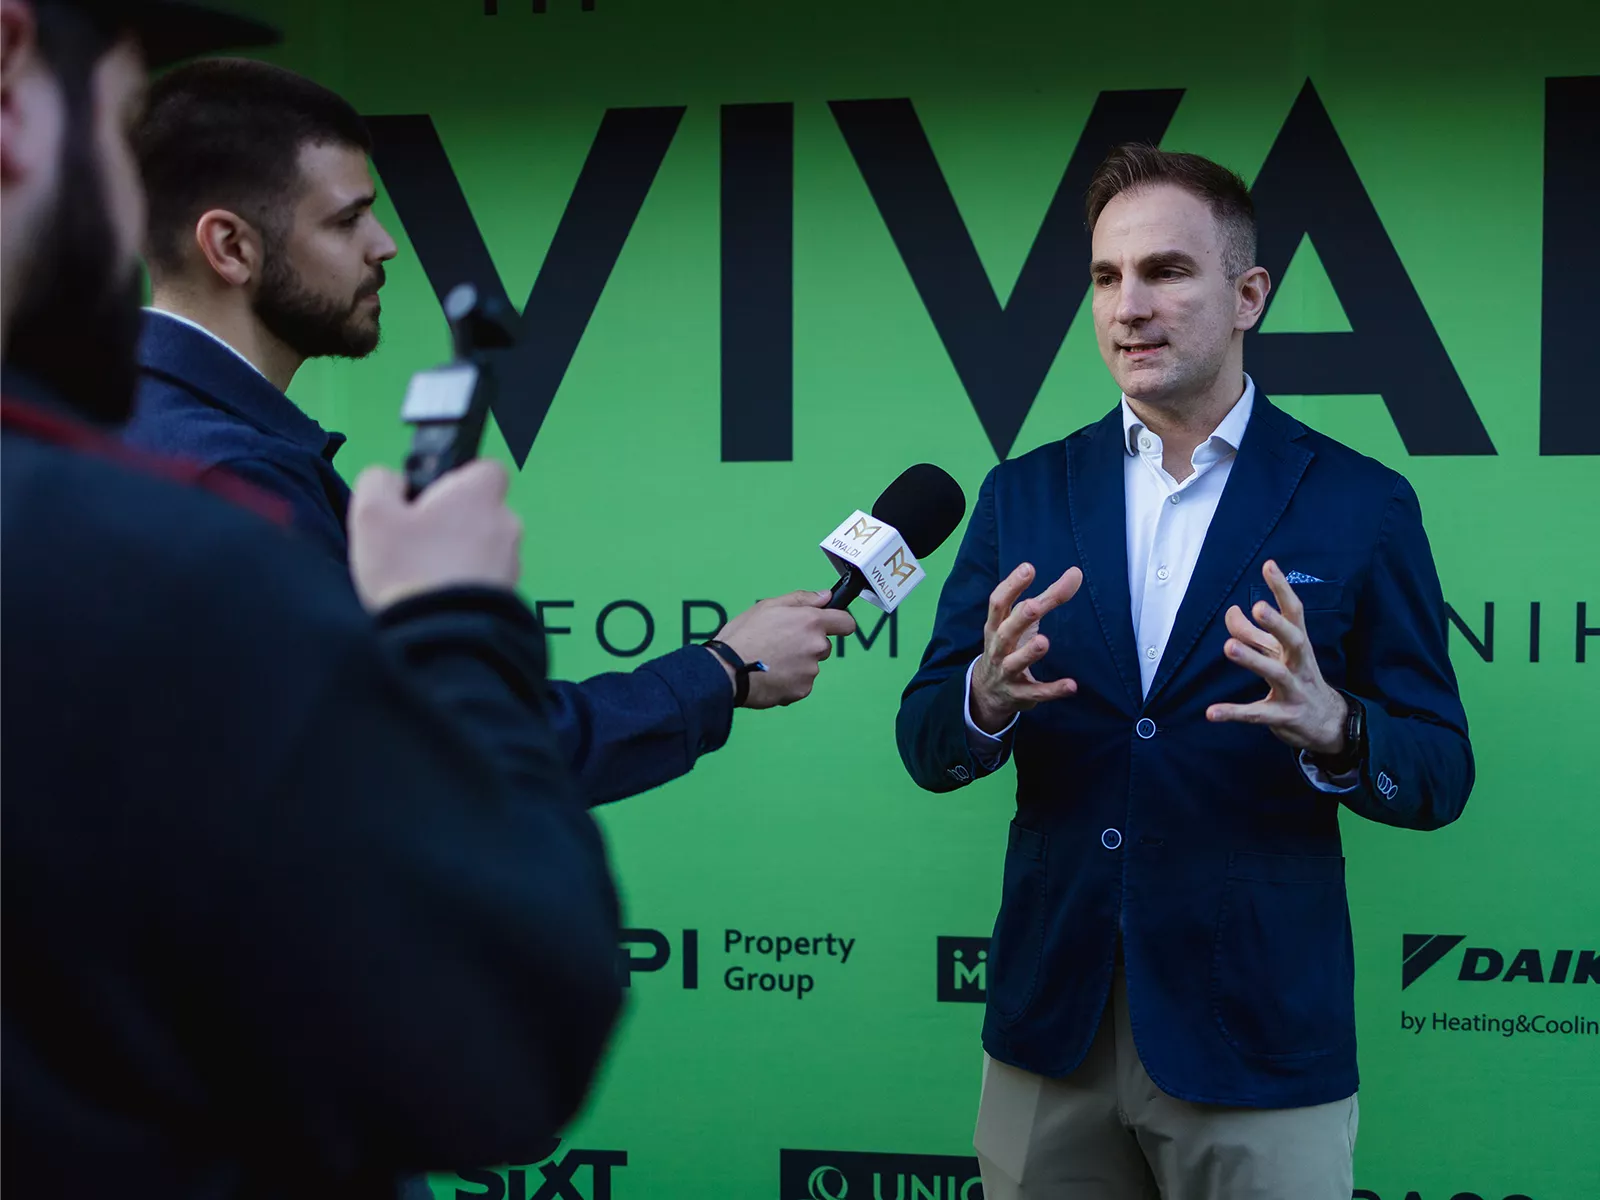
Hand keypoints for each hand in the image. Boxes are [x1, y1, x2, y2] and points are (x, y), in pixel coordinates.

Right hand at [347, 462, 521, 612]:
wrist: (441, 637)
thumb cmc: (407, 569)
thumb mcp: (372, 514)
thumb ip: (380, 481)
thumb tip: (392, 480)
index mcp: (479, 494)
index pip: (485, 467)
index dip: (456, 478)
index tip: (429, 496)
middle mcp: (506, 523)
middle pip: (481, 509)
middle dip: (453, 520)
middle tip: (416, 540)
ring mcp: (513, 562)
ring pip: (485, 546)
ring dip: (460, 554)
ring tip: (424, 575)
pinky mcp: (511, 595)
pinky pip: (487, 578)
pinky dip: (466, 582)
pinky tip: (439, 596)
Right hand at [711, 590, 857, 707]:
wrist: (727, 671)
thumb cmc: (743, 636)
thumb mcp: (768, 606)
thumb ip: (801, 599)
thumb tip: (825, 596)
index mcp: (811, 622)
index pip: (845, 622)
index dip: (839, 622)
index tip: (833, 625)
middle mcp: (816, 646)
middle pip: (823, 645)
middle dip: (808, 644)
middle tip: (780, 643)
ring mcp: (811, 671)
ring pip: (810, 665)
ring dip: (797, 663)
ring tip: (770, 661)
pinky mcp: (802, 690)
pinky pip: (801, 683)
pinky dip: (789, 681)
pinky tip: (770, 675)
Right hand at [970, 563, 1082, 733]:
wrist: (987, 693)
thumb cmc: (1009, 647)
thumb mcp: (1021, 623)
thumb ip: (1047, 598)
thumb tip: (1076, 573)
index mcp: (996, 626)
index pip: (998, 603)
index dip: (1011, 586)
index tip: (1028, 568)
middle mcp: (997, 649)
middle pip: (1005, 632)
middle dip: (1019, 619)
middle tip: (1034, 606)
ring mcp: (1006, 673)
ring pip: (1014, 663)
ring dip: (1028, 653)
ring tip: (1044, 642)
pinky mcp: (1020, 694)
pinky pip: (1036, 692)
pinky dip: (1053, 690)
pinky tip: (1071, 685)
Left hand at [1205, 559, 1347, 753]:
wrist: (1328, 723)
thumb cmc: (1299, 678)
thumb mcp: (1278, 654)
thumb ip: (1252, 633)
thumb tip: (1232, 611)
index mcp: (1298, 645)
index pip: (1294, 612)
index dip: (1282, 589)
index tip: (1269, 566)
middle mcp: (1300, 665)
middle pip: (1294, 640)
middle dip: (1277, 624)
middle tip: (1258, 607)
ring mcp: (1294, 691)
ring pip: (1275, 674)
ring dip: (1252, 659)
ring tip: (1228, 647)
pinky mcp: (1283, 716)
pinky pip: (1257, 714)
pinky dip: (1234, 713)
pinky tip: (1211, 712)